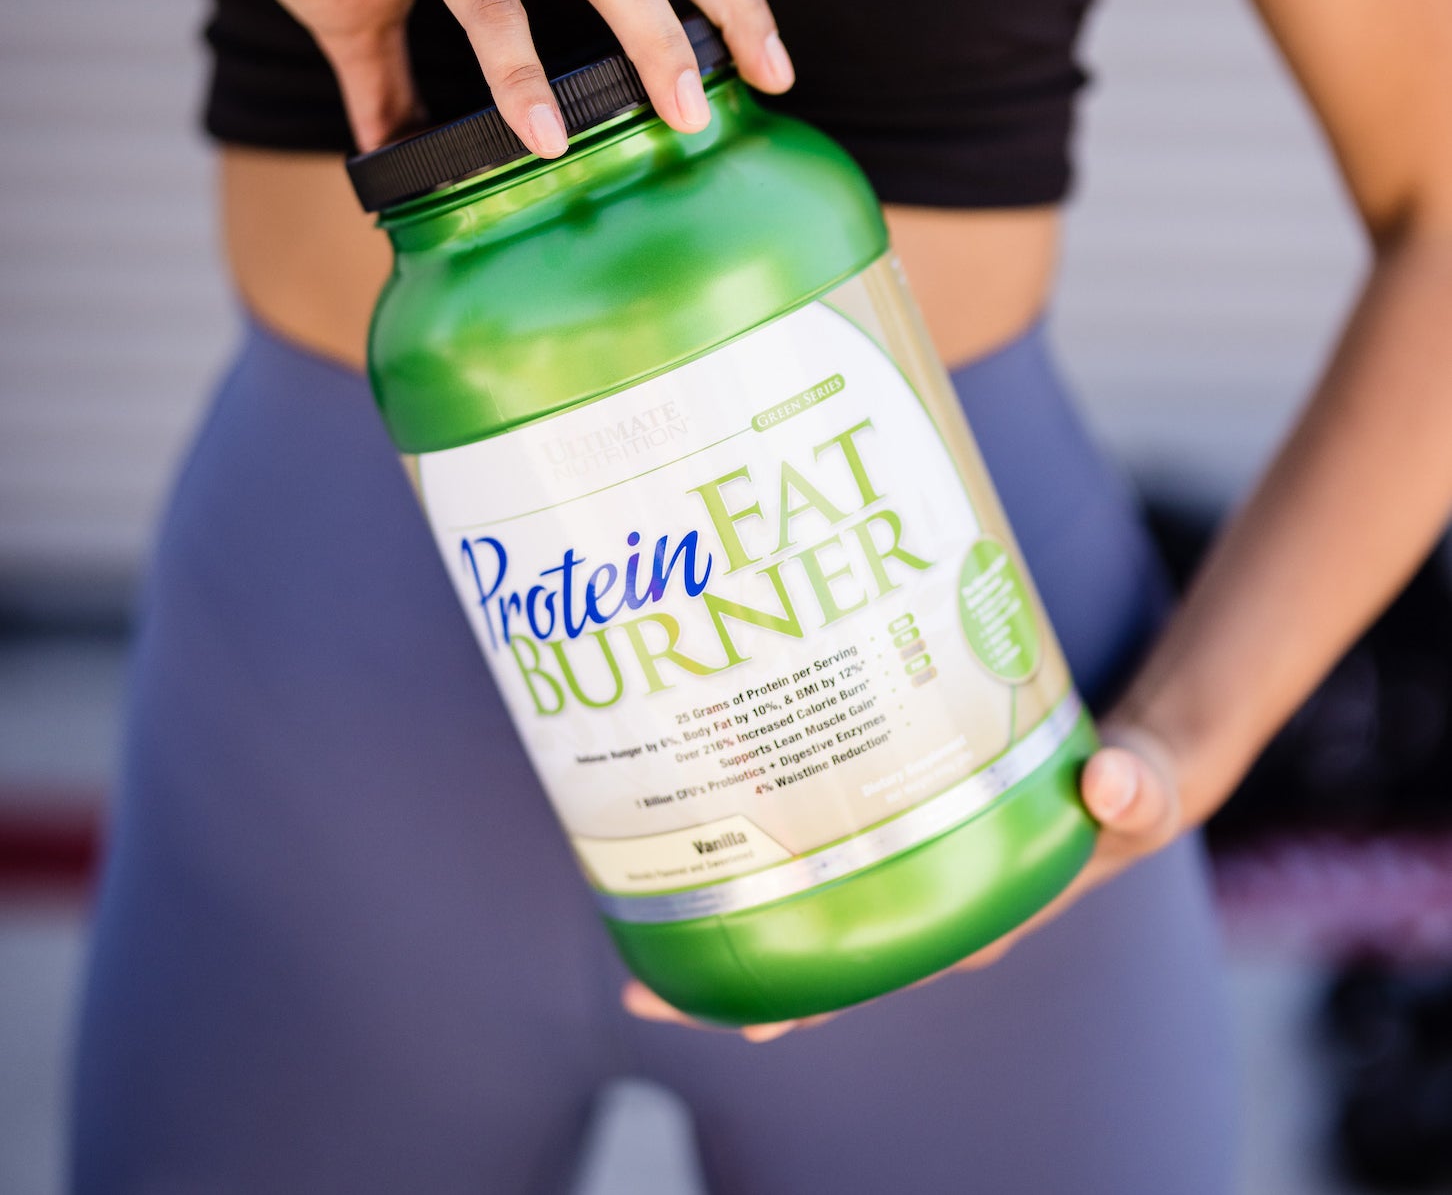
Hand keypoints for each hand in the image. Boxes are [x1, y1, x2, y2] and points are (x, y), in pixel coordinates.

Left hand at [621, 721, 1183, 1041]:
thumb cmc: (1122, 797)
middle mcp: (928, 909)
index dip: (812, 995)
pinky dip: (766, 849)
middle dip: (741, 978)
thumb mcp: (1141, 794)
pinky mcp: (891, 824)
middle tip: (647, 993)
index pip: (885, 970)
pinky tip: (704, 830)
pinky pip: (821, 849)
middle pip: (823, 957)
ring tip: (639, 926)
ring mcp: (904, 870)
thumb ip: (1137, 789)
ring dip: (732, 916)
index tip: (741, 1014)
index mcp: (977, 921)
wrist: (1118, 767)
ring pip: (809, 909)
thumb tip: (1113, 782)